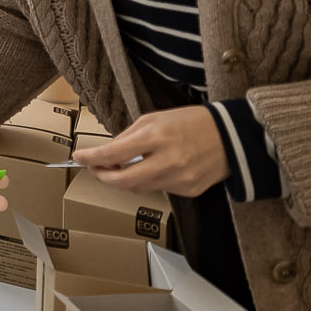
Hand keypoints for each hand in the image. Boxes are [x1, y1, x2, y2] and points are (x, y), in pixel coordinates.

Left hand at [76, 106, 227, 197]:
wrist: (231, 137)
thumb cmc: (190, 122)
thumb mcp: (155, 119)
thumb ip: (129, 136)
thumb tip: (107, 153)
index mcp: (157, 137)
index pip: (114, 152)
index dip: (91, 157)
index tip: (78, 157)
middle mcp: (168, 161)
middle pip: (122, 180)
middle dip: (102, 176)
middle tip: (95, 168)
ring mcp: (179, 179)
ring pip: (138, 188)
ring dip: (123, 179)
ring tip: (121, 166)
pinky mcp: (189, 191)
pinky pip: (158, 190)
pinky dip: (148, 181)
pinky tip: (153, 169)